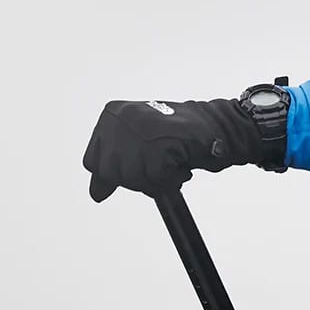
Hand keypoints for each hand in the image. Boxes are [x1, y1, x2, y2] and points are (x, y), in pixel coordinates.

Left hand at [82, 97, 281, 201]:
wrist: (216, 127)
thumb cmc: (180, 137)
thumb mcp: (139, 146)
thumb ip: (116, 165)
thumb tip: (96, 193)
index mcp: (112, 115)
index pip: (93, 161)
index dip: (117, 175)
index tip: (139, 169)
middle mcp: (121, 118)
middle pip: (112, 173)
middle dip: (139, 178)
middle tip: (160, 167)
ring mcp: (139, 129)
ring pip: (133, 177)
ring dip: (157, 179)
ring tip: (173, 164)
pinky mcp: (159, 142)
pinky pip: (156, 178)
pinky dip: (172, 178)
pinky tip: (181, 165)